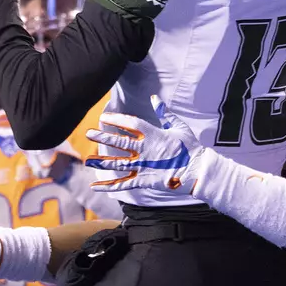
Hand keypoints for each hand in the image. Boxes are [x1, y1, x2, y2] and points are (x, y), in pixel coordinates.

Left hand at [85, 98, 204, 192]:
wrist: (198, 171)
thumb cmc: (191, 147)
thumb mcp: (179, 127)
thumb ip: (165, 113)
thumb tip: (155, 98)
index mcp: (154, 135)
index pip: (131, 124)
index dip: (117, 119)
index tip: (104, 117)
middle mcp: (145, 150)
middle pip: (119, 142)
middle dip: (103, 137)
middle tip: (88, 133)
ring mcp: (143, 166)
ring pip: (118, 164)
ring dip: (102, 162)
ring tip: (88, 161)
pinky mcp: (144, 181)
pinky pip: (124, 184)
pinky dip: (109, 186)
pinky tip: (95, 186)